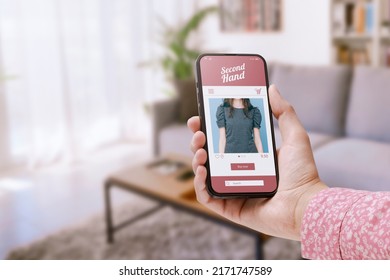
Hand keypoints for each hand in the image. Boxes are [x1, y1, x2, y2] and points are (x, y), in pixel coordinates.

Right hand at [187, 85, 327, 239]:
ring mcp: (232, 190)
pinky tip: (202, 171)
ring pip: (204, 173)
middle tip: (198, 132)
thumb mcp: (295, 136)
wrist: (305, 205)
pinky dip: (199, 184)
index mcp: (250, 156)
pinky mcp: (230, 208)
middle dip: (198, 141)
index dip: (209, 128)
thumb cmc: (303, 174)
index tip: (201, 117)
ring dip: (196, 159)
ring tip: (200, 151)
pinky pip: (207, 197)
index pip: (223, 140)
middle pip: (210, 155)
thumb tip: (271, 88)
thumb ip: (284, 112)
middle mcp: (238, 172)